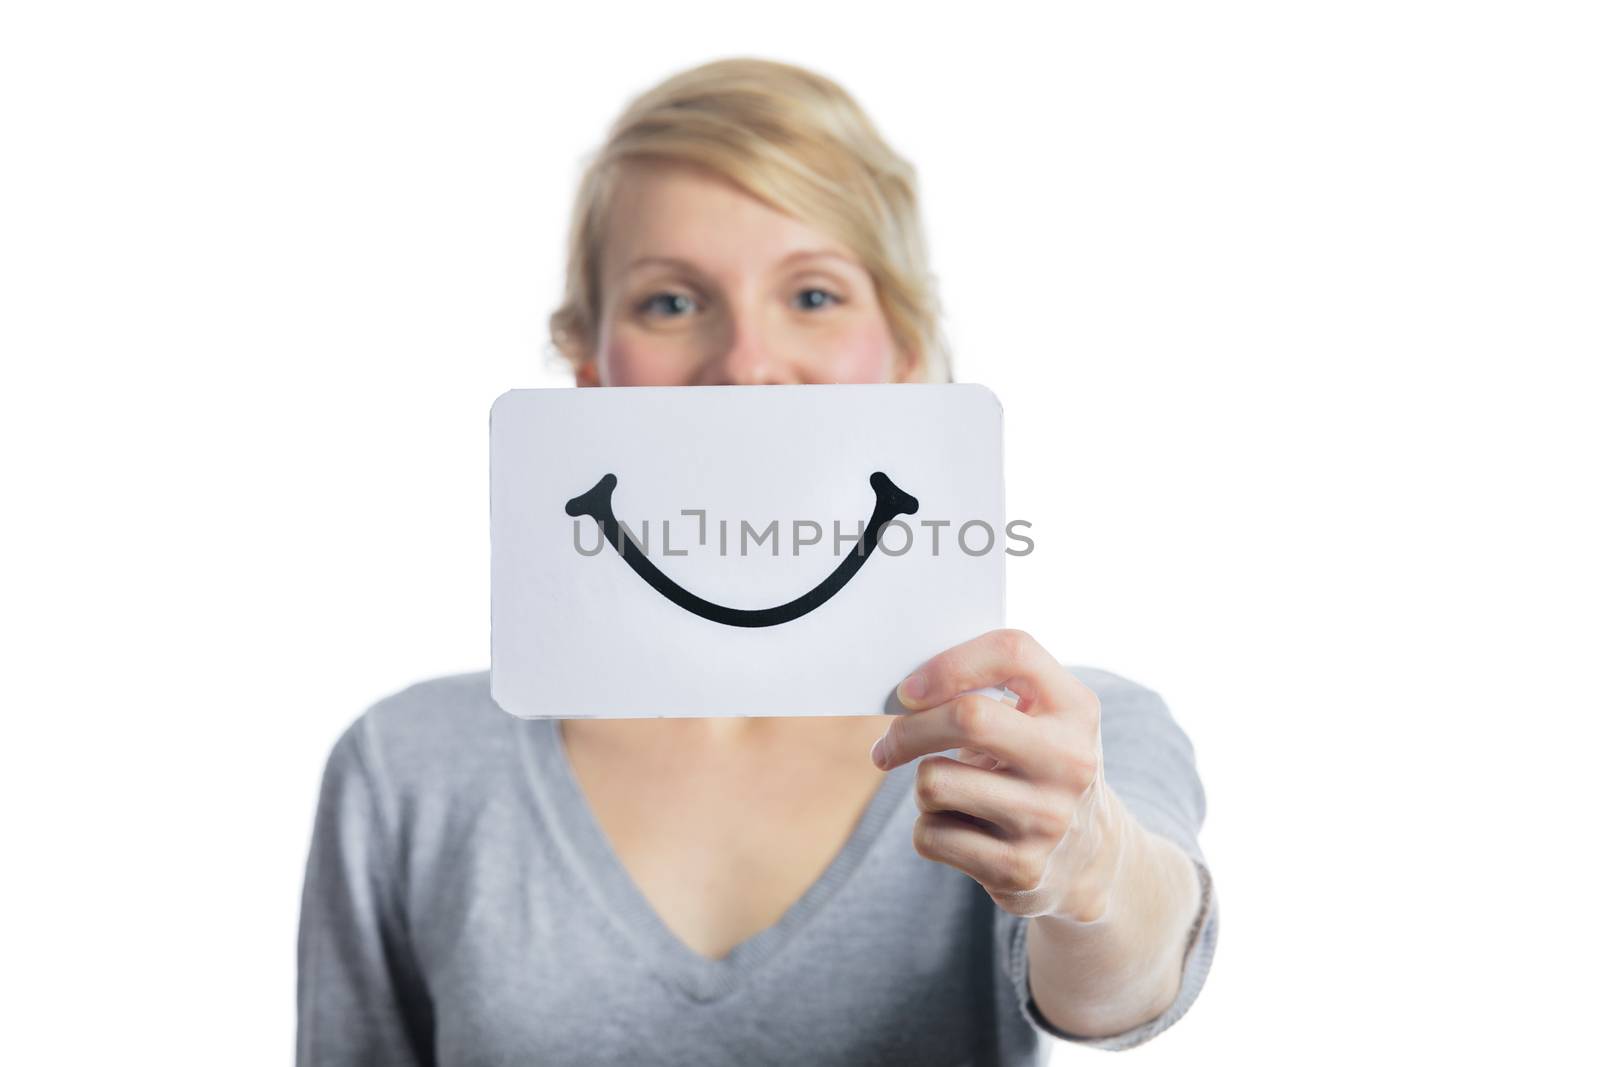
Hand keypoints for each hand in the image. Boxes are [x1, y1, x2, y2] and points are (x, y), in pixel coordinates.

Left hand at [870, 628, 1129, 922]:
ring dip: (924, 786)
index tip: (908, 691)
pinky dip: (929, 830)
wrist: (1091, 859)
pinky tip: (962, 831)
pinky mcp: (1020, 869)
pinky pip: (929, 835)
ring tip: (951, 793)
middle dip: (910, 730)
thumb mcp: (1039, 719)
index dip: (948, 664)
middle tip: (890, 744)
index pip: (1012, 653)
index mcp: (1076, 709)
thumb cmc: (1037, 768)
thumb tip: (904, 697)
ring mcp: (1048, 819)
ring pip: (933, 782)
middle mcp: (1070, 761)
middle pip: (968, 717)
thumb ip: (987, 690)